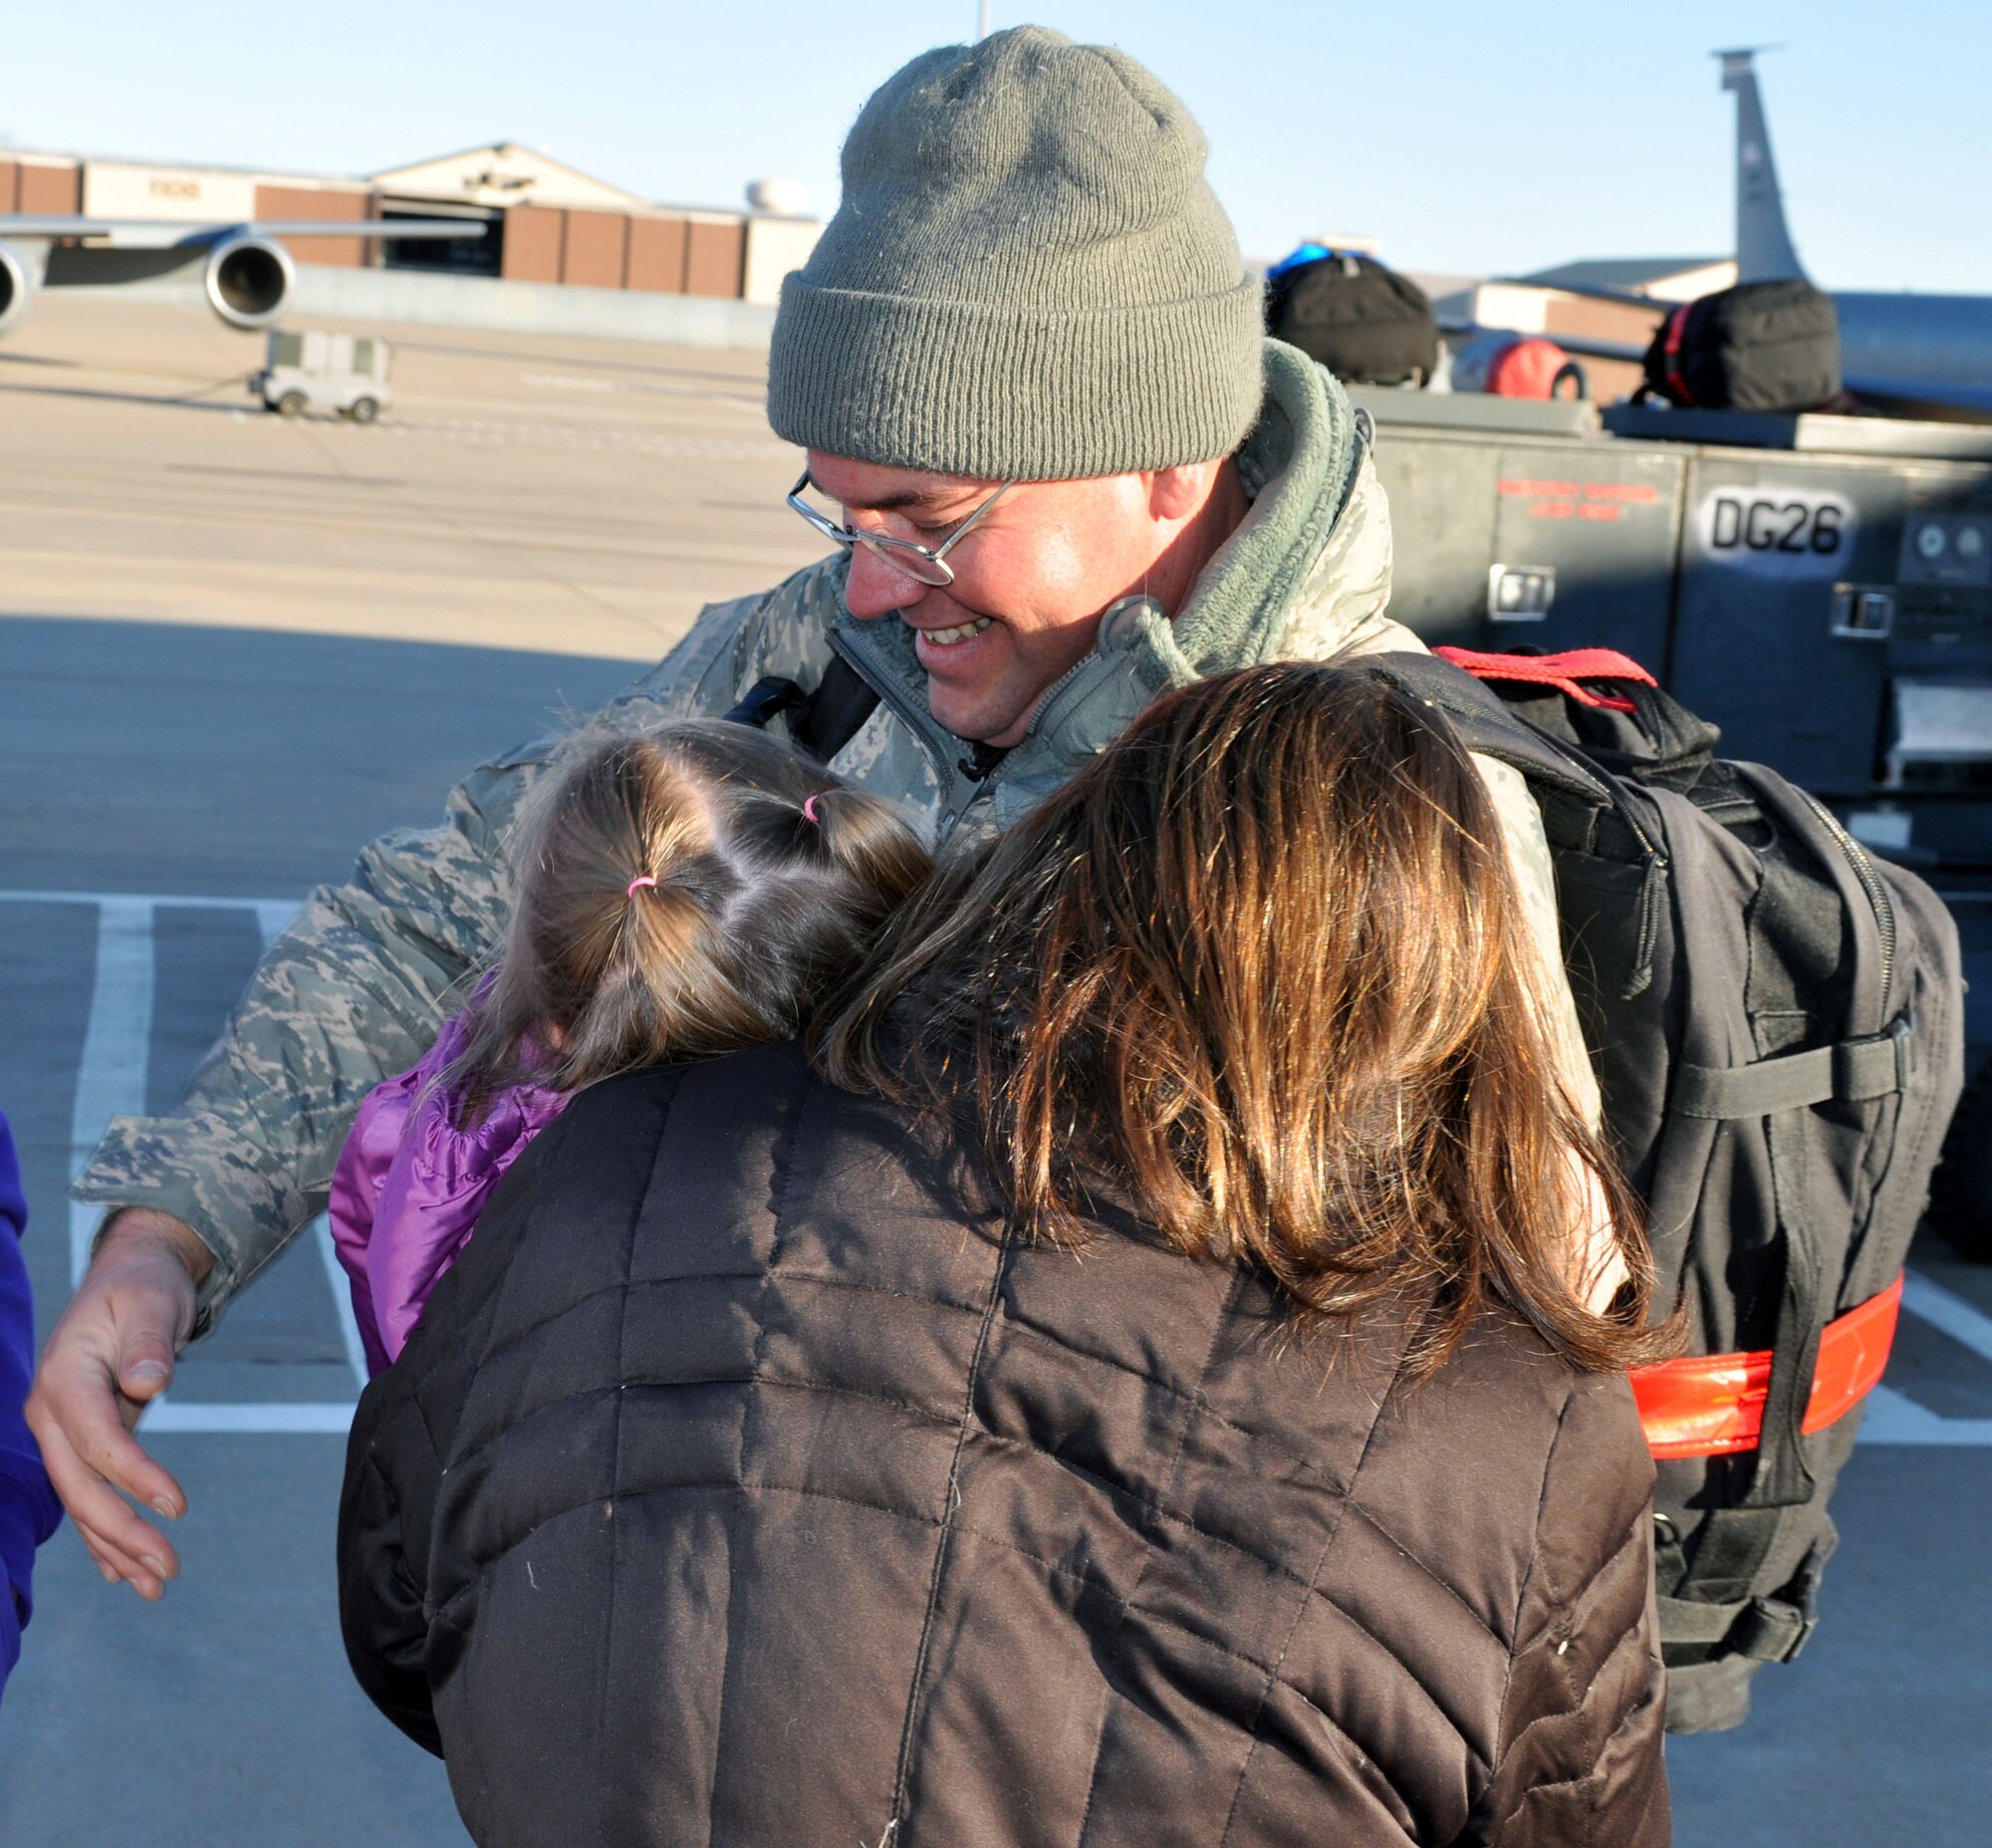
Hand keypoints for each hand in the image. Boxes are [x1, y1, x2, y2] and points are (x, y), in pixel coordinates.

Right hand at [26, 1209, 212, 1599]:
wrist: (129, 1277)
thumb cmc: (144, 1286)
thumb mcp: (152, 1300)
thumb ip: (148, 1342)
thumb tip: (147, 1381)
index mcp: (64, 1378)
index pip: (99, 1440)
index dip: (135, 1477)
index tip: (180, 1506)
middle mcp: (51, 1412)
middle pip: (81, 1485)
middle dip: (122, 1532)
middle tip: (170, 1568)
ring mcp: (60, 1431)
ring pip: (82, 1501)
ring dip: (115, 1546)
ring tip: (158, 1583)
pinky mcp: (81, 1441)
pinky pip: (88, 1495)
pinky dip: (104, 1535)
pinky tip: (123, 1572)